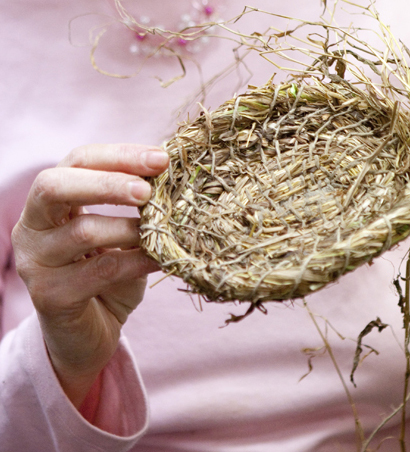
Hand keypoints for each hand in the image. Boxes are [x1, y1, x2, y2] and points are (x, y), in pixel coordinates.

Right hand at [11, 144, 167, 407]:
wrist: (91, 332)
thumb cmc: (110, 274)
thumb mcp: (123, 233)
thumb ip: (137, 207)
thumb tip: (177, 176)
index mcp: (50, 202)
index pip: (77, 161)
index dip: (119, 156)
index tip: (162, 159)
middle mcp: (32, 226)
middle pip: (55, 186)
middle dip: (108, 183)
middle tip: (149, 191)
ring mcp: (36, 262)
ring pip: (83, 231)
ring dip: (131, 228)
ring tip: (163, 231)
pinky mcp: (49, 296)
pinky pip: (100, 271)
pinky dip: (137, 261)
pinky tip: (160, 259)